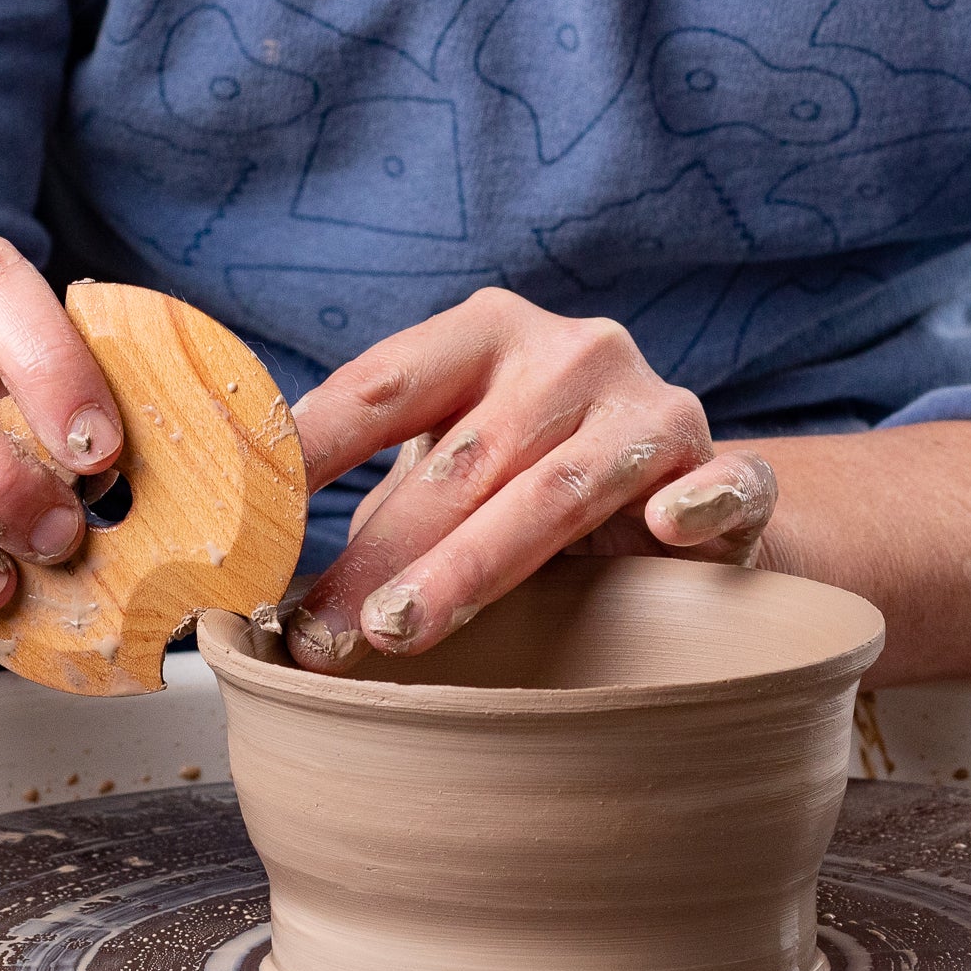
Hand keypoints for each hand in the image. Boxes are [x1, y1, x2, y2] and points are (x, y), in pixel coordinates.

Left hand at [287, 288, 776, 669]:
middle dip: (379, 554)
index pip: (384, 385)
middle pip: (459, 461)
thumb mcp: (450, 468)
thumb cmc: (527, 480)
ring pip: (554, 491)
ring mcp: (651, 409)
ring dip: (472, 566)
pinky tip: (667, 528)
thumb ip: (382, 506)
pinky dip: (698, 502)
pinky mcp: (722, 467)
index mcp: (484, 336)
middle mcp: (570, 355)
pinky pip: (721, 485)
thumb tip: (273, 593)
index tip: (248, 503)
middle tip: (317, 634)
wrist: (674, 490)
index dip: (314, 443)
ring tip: (397, 629)